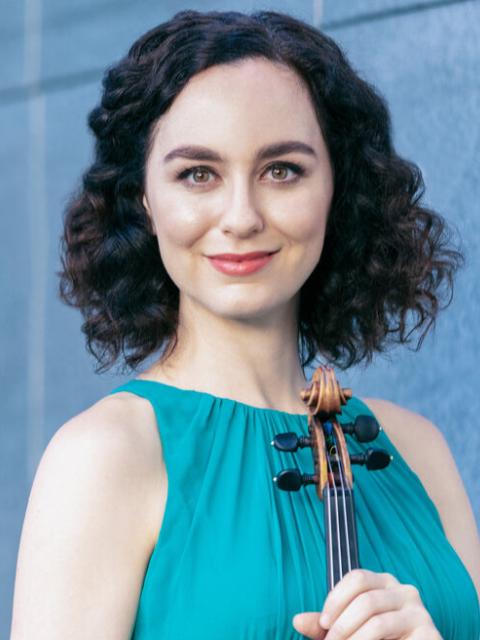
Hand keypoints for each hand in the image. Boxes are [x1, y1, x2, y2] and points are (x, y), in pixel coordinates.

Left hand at [292, 569, 441, 638]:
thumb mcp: (348, 631)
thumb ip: (325, 625)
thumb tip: (296, 620)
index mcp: (384, 583)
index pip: (356, 578)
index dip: (335, 600)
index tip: (323, 625)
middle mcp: (404, 590)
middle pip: (365, 600)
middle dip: (342, 627)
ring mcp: (419, 611)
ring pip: (377, 622)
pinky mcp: (430, 633)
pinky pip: (394, 639)